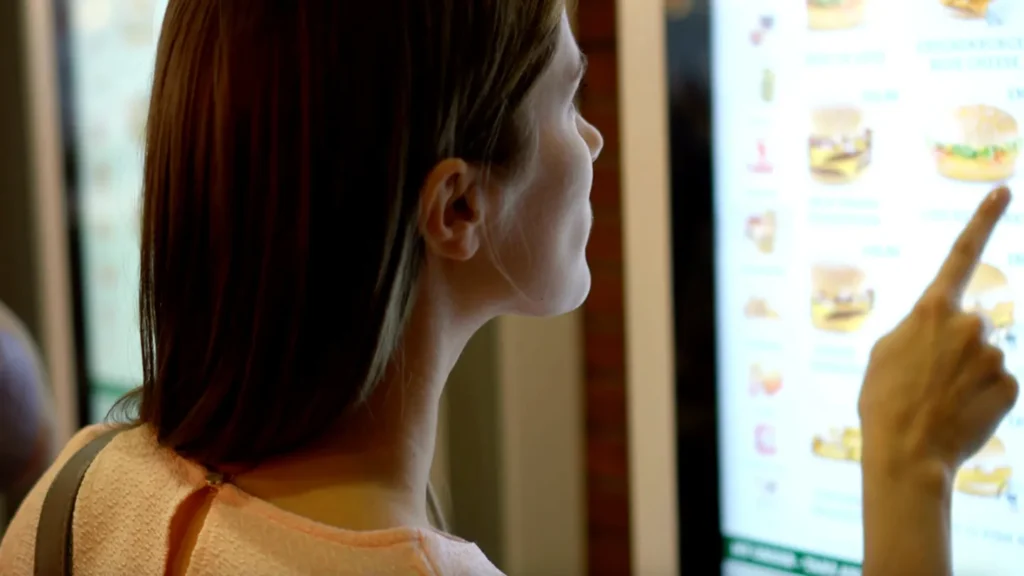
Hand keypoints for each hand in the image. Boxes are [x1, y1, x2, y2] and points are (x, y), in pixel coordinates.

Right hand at [859, 186, 1018, 480]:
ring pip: (984, 356)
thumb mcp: (885, 352)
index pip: (961, 254)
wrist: (907, 453)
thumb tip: (946, 324)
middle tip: (926, 380)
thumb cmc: (883, 402)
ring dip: (967, 374)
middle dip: (954, 346)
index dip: (984, 220)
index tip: (1004, 191)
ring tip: (939, 401)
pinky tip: (961, 414)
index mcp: (932, 309)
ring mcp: (994, 354)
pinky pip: (999, 384)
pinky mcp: (1012, 385)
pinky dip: (983, 398)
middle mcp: (969, 324)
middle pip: (969, 325)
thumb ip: (917, 327)